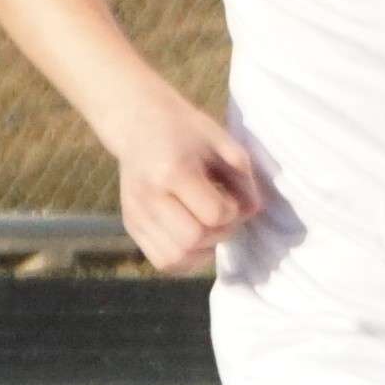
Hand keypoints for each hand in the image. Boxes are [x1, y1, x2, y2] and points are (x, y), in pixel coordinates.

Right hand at [109, 86, 266, 273]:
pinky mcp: (131, 225)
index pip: (213, 215)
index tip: (231, 196)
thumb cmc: (186, 131)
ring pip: (176, 258)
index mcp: (172, 172)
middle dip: (220, 233)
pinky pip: (163, 261)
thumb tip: (253, 212)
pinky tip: (195, 237)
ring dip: (203, 249)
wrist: (138, 123)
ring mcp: (135, 213)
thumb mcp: (222, 142)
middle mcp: (148, 197)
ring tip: (208, 226)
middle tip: (223, 214)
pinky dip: (187, 258)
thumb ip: (243, 178)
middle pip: (193, 240)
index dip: (233, 212)